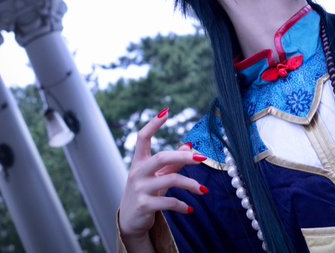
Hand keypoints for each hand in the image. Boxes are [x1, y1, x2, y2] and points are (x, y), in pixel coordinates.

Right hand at [118, 108, 207, 248]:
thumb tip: (190, 146)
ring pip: (171, 180)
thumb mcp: (158, 176)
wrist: (130, 221)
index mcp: (139, 162)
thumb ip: (173, 163)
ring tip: (204, 191)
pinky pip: (169, 202)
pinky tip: (191, 209)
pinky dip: (183, 205)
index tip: (166, 112)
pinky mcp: (144, 205)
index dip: (153, 125)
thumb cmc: (146, 192)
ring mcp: (139, 189)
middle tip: (202, 158)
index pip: (142, 138)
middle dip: (184, 157)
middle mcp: (137, 173)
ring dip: (191, 185)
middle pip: (161, 157)